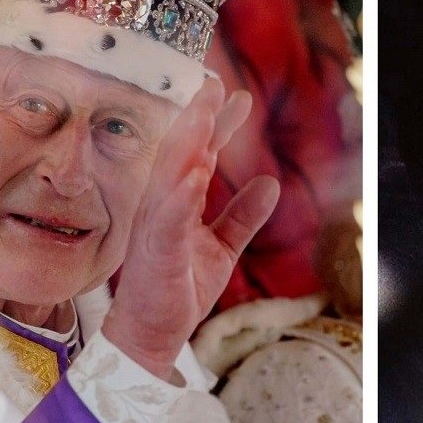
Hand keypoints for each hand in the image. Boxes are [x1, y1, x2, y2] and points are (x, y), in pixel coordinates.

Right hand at [101, 79, 279, 378]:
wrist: (152, 335)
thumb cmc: (178, 289)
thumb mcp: (222, 249)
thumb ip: (242, 217)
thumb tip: (271, 183)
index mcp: (177, 204)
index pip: (198, 155)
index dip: (216, 125)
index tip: (237, 96)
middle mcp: (162, 208)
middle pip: (179, 154)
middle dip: (196, 119)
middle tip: (214, 86)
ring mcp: (155, 228)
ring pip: (169, 178)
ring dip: (186, 145)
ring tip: (203, 115)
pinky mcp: (155, 254)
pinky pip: (168, 220)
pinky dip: (180, 197)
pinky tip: (194, 175)